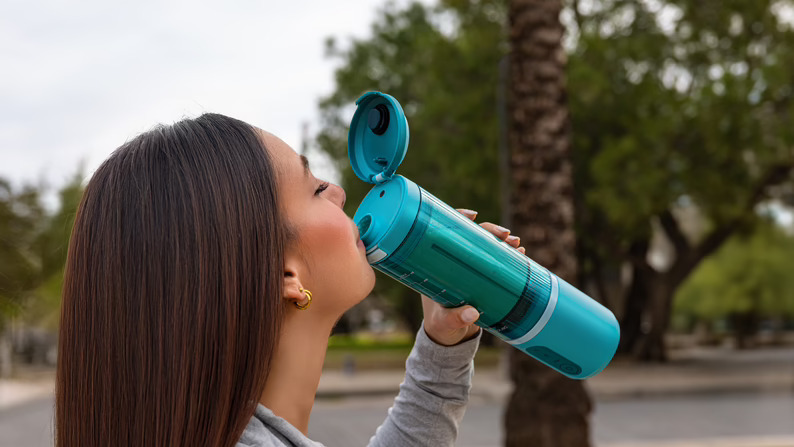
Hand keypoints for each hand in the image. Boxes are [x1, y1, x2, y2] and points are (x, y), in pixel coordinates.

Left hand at [420, 208, 524, 345]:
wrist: (448, 336)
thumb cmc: (440, 325)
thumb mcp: (446, 322)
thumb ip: (456, 319)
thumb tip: (473, 313)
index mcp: (437, 264)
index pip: (445, 231)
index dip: (458, 218)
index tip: (473, 215)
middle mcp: (453, 261)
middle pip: (471, 234)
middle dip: (490, 230)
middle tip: (506, 235)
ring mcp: (469, 268)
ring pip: (486, 245)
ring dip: (503, 241)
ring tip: (517, 244)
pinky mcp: (482, 277)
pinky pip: (496, 260)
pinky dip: (508, 255)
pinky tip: (520, 253)